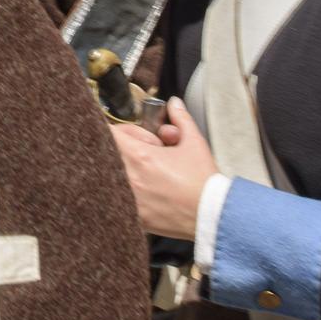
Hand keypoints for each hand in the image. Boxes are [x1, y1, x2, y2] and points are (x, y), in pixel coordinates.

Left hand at [108, 96, 216, 238]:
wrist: (213, 215)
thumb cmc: (203, 182)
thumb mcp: (194, 144)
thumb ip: (181, 119)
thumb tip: (174, 103)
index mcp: (140, 156)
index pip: (109, 133)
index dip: (120, 130)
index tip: (129, 135)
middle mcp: (129, 177)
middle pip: (107, 153)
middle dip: (120, 149)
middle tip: (139, 153)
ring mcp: (129, 198)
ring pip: (109, 175)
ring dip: (121, 169)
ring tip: (144, 172)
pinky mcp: (133, 215)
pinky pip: (118, 197)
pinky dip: (124, 190)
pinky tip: (145, 189)